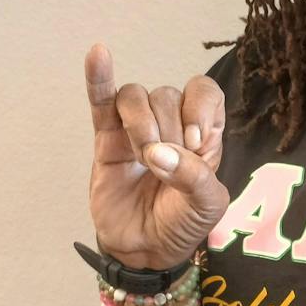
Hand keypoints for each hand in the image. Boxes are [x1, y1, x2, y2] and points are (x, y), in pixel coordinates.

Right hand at [84, 42, 229, 269]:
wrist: (146, 250)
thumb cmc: (183, 223)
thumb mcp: (208, 205)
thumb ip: (194, 177)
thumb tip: (159, 153)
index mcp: (203, 134)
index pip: (204, 92)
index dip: (198, 108)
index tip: (194, 143)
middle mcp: (171, 124)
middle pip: (168, 95)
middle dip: (169, 130)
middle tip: (166, 167)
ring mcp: (136, 129)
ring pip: (136, 97)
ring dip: (142, 124)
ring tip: (145, 157)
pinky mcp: (106, 139)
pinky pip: (101, 101)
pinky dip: (99, 78)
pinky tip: (98, 55)